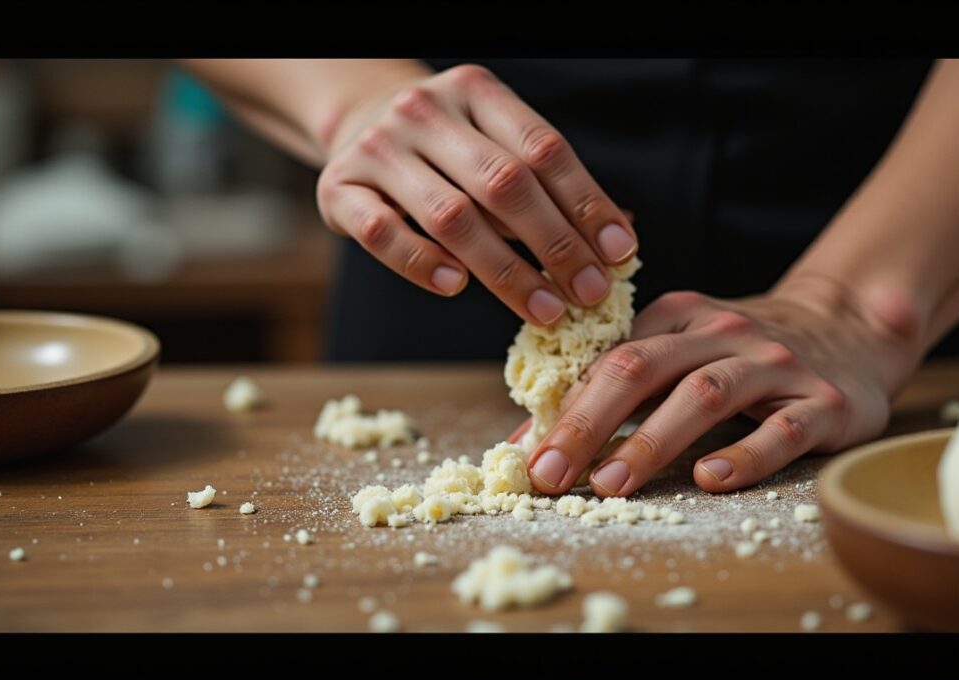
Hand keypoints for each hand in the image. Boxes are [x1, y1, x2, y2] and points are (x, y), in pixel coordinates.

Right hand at [315, 63, 638, 325]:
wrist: (359, 125)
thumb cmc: (450, 151)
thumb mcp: (498, 146)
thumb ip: (550, 188)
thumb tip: (620, 241)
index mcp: (477, 92)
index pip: (542, 149)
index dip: (586, 204)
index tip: (620, 253)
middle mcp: (425, 111)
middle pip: (504, 183)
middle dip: (556, 246)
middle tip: (590, 293)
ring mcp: (378, 148)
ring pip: (452, 216)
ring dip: (506, 271)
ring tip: (546, 309)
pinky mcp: (338, 188)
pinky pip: (383, 234)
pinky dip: (423, 264)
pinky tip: (457, 286)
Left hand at [523, 273, 923, 495]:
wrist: (851, 329)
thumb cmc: (745, 354)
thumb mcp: (685, 351)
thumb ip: (623, 383)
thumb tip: (540, 434)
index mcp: (680, 318)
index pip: (608, 358)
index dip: (562, 407)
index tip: (525, 454)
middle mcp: (723, 332)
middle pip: (642, 369)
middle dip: (588, 423)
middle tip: (551, 472)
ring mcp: (774, 366)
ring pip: (704, 395)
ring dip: (650, 440)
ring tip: (610, 483)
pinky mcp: (822, 403)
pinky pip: (781, 431)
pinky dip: (744, 455)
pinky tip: (710, 479)